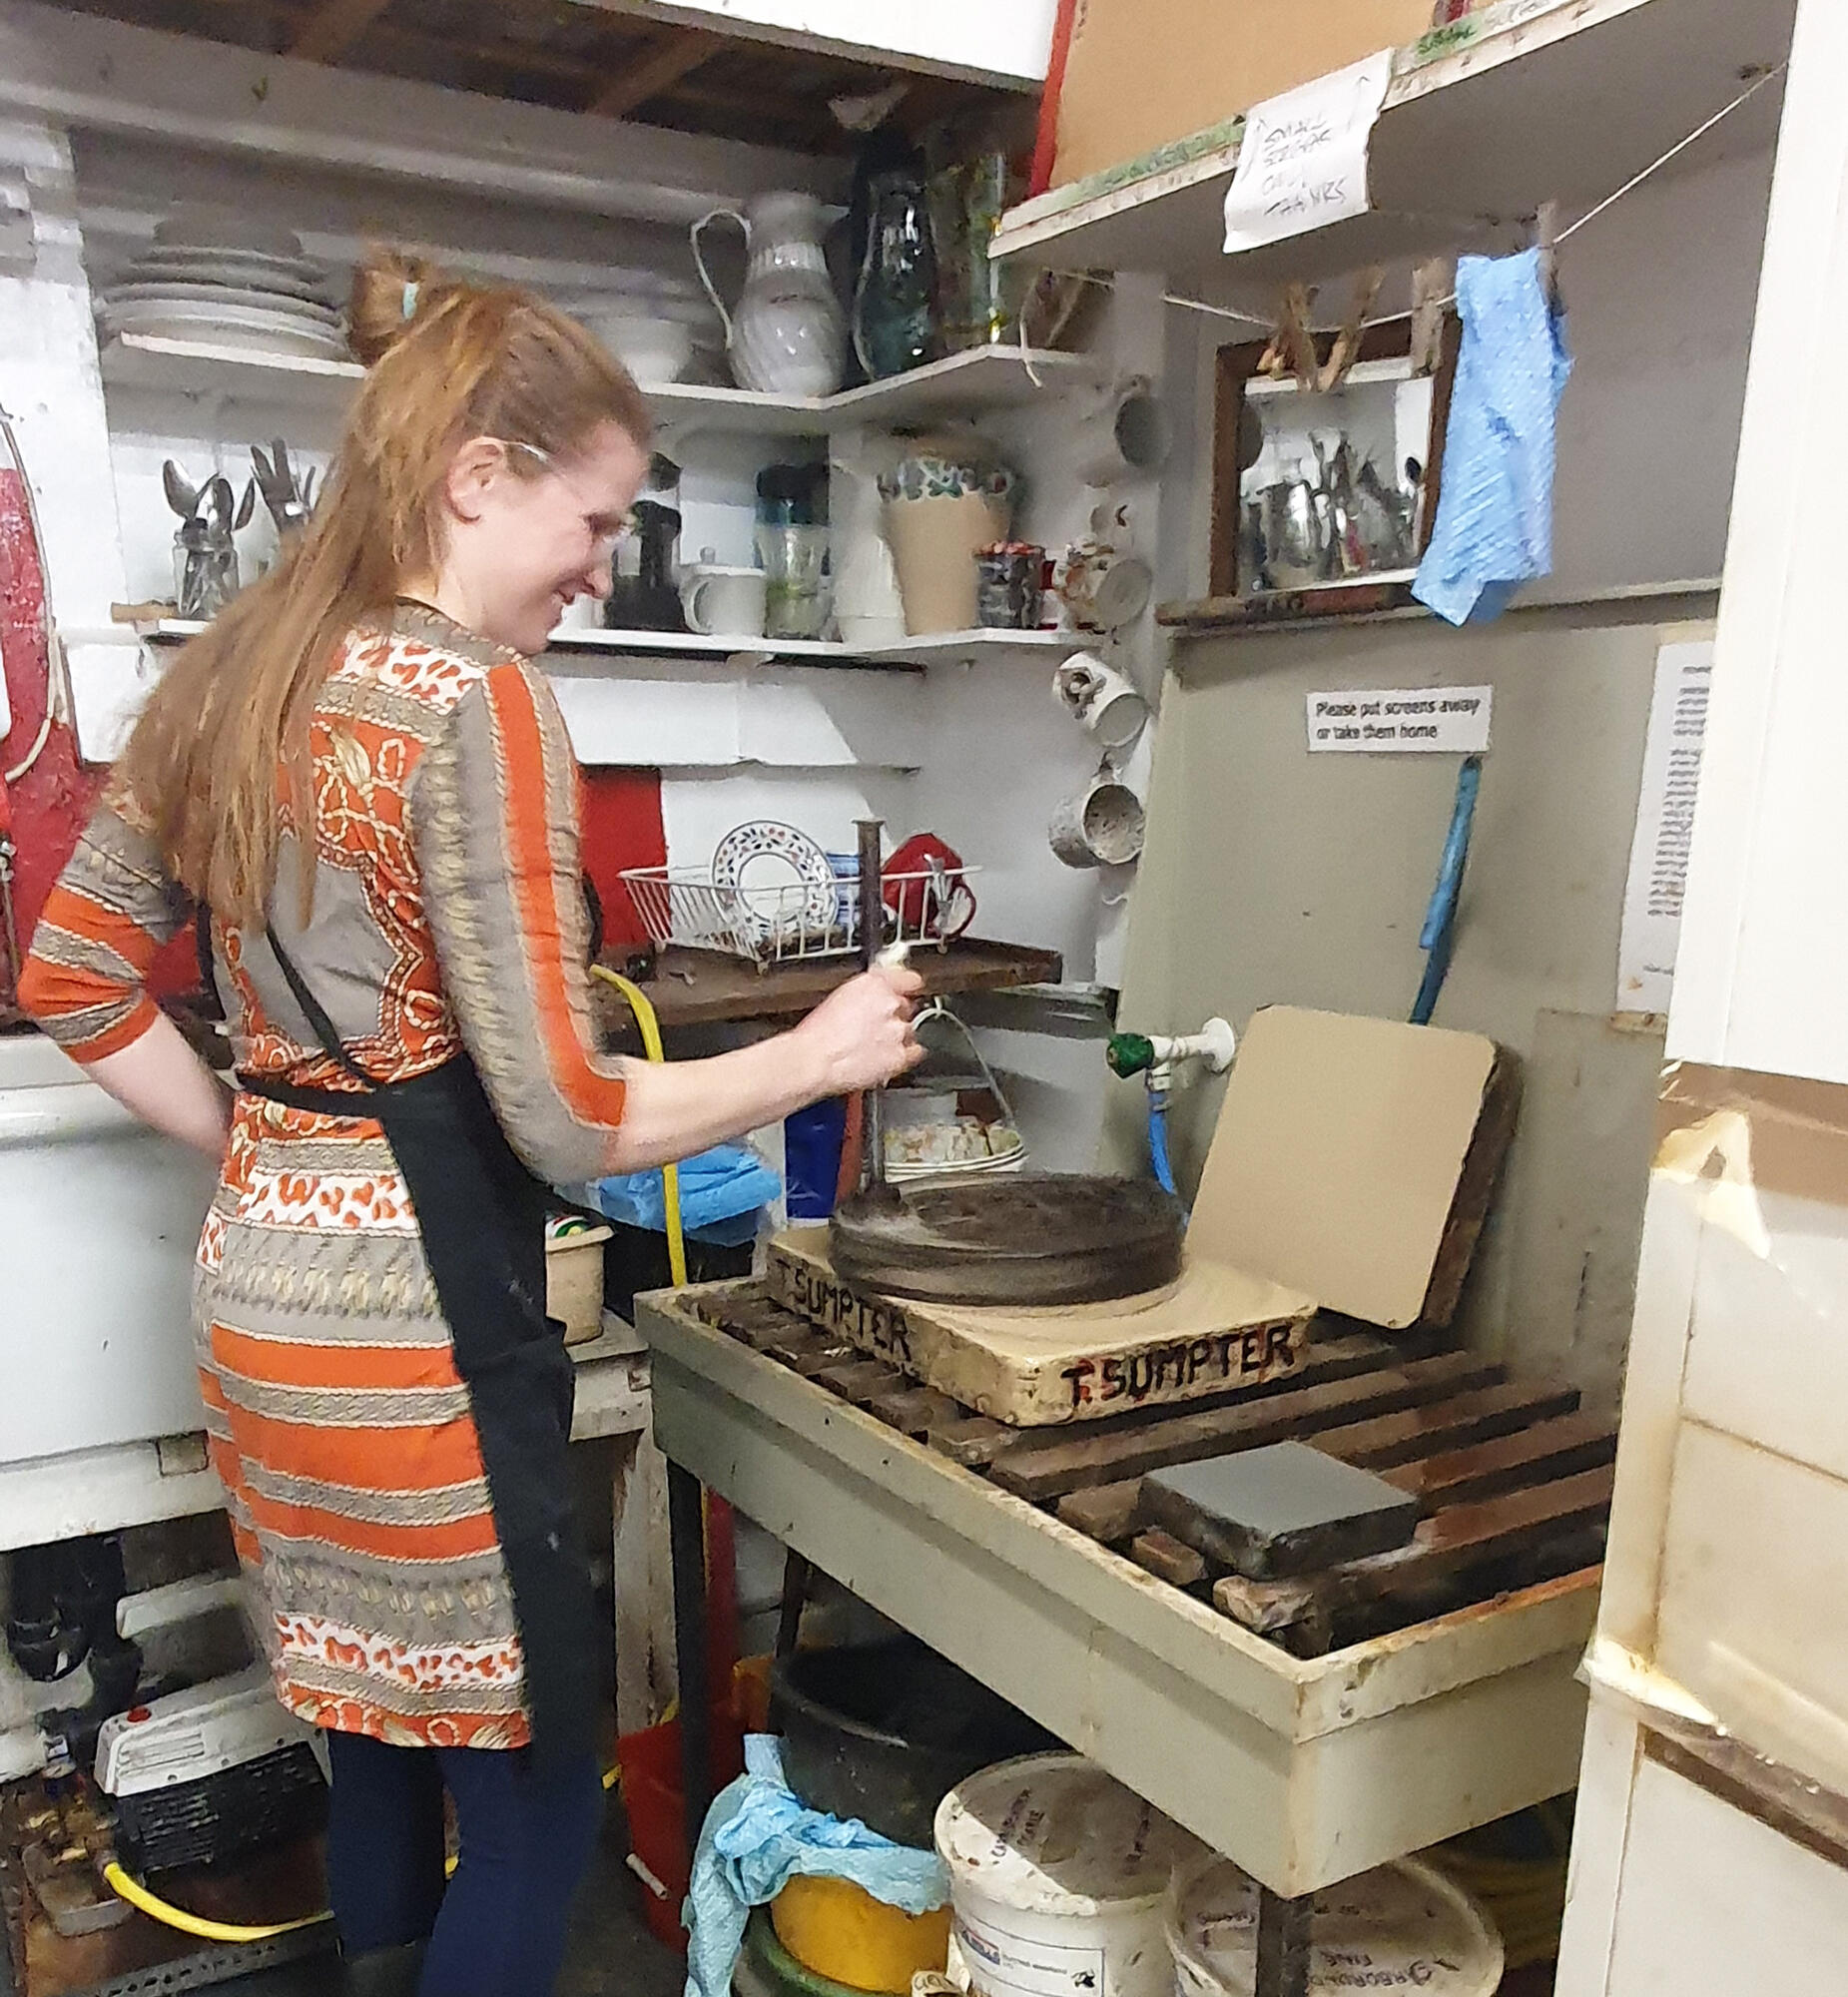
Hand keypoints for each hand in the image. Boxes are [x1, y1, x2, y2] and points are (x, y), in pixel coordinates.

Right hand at [795, 964, 924, 1096]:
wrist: (813, 1060)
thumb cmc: (815, 1034)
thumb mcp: (837, 999)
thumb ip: (861, 995)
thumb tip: (868, 999)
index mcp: (874, 984)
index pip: (909, 980)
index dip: (907, 987)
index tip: (906, 990)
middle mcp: (890, 1004)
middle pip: (906, 1007)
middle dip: (894, 1015)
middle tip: (875, 1026)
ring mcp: (897, 1031)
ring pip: (909, 1030)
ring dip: (897, 1036)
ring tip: (875, 1045)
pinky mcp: (900, 1056)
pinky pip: (913, 1052)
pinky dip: (905, 1055)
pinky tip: (889, 1057)